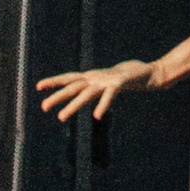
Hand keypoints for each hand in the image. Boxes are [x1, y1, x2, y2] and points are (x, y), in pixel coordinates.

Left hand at [36, 62, 154, 123]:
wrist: (151, 73)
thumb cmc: (130, 78)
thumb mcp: (109, 84)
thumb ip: (99, 90)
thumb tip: (90, 95)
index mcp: (94, 77)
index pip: (70, 78)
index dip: (54, 81)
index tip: (39, 87)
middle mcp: (97, 78)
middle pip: (73, 87)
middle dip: (57, 96)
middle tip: (43, 107)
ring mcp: (108, 80)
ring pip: (86, 93)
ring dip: (72, 106)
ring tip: (60, 117)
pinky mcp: (120, 83)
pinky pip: (109, 96)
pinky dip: (102, 105)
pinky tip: (97, 116)